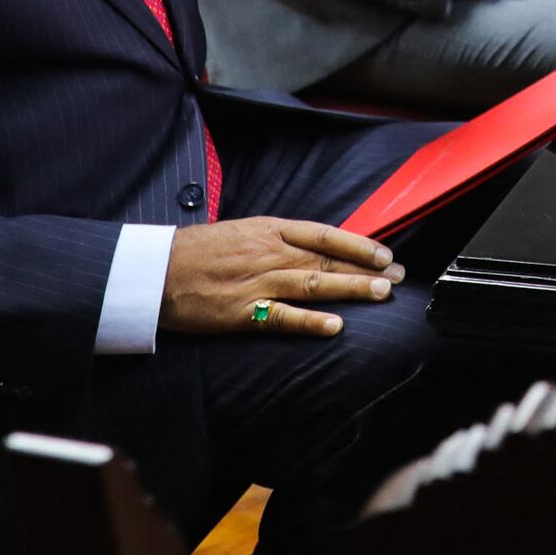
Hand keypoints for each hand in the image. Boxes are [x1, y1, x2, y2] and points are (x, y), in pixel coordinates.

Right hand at [161, 218, 402, 338]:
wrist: (158, 270)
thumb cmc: (200, 250)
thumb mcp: (245, 231)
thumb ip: (280, 239)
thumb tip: (317, 248)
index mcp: (271, 230)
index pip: (327, 234)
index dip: (360, 244)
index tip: (386, 255)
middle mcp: (271, 253)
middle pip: (329, 261)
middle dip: (367, 270)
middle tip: (397, 278)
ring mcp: (259, 283)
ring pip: (315, 284)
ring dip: (352, 289)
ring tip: (382, 294)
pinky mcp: (244, 312)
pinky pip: (284, 317)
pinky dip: (311, 321)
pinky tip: (336, 325)